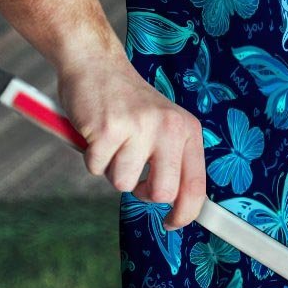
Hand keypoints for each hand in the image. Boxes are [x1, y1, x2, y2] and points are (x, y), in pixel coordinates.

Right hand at [57, 55, 205, 230]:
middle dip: (143, 193)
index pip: (196, 184)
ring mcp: (139, 127)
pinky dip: (91, 157)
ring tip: (113, 142)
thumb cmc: (128, 103)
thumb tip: (177, 205)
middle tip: (133, 174)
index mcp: (187, 130)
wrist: (96, 64)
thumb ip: (172, 159)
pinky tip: (96, 133)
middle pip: (162, 193)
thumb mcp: (163, 125)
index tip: (172, 223)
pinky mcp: (108, 129)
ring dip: (112, 169)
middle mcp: (169, 128)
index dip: (186, 213)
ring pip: (123, 183)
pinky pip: (96, 168)